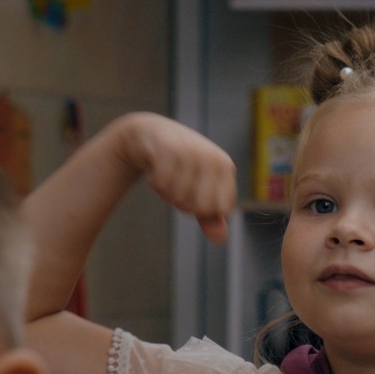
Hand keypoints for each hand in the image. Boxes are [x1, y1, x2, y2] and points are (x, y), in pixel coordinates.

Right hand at [114, 112, 236, 241]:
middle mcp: (212, 157)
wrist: (149, 133)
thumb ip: (211, 217)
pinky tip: (155, 170)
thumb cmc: (180, 166)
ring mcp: (191, 151)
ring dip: (167, 193)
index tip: (195, 194)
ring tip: (167, 175)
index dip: (203, 210)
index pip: (220, 209)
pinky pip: (162, 185)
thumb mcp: (199, 190)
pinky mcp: (168, 148)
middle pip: (199, 207)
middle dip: (183, 204)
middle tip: (178, 186)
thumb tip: (219, 239)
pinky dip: (155, 184)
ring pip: (178, 197)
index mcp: (225, 166)